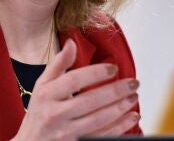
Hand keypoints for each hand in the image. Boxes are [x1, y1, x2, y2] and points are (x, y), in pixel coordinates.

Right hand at [11, 39, 139, 140]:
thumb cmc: (39, 112)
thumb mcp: (42, 85)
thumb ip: (58, 64)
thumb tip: (72, 42)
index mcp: (46, 95)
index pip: (74, 80)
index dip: (96, 73)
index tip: (114, 68)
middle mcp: (54, 114)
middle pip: (90, 101)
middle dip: (116, 91)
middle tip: (134, 83)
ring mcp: (65, 133)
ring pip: (99, 120)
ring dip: (120, 108)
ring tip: (133, 97)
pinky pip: (101, 136)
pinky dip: (120, 127)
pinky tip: (131, 117)